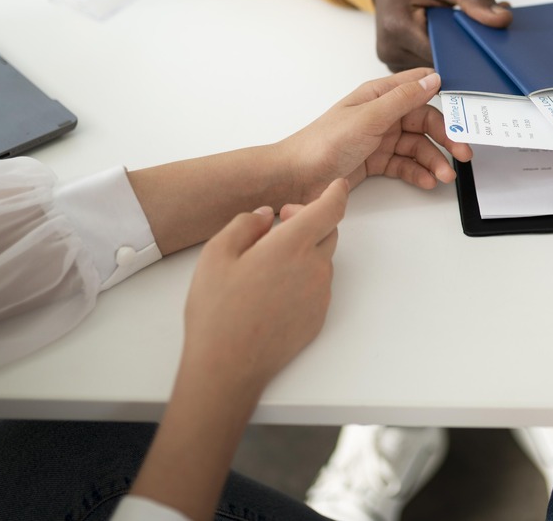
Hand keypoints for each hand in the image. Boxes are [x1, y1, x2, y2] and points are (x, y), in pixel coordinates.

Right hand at [179, 179, 348, 393]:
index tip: (336, 185)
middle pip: (328, 232)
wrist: (228, 367)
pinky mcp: (318, 318)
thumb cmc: (218, 311)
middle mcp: (315, 268)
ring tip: (267, 262)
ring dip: (305, 251)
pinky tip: (273, 290)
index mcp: (292, 246)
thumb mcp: (216, 254)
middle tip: (280, 223)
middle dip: (310, 220)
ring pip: (322, 260)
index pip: (330, 209)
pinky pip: (318, 286)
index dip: (336, 192)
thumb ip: (244, 224)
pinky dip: (304, 277)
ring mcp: (320, 295)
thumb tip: (264, 216)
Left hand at [281, 68, 473, 198]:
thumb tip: (433, 78)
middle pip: (424, 122)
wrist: (296, 178)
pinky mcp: (376, 162)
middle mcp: (382, 115)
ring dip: (434, 160)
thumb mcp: (369, 117)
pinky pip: (405, 164)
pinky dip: (418, 172)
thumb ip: (404, 99)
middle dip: (445, 138)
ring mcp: (379, 139)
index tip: (466, 115)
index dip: (445, 99)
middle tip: (463, 154)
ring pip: (417, 146)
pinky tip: (428, 181)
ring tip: (445, 176)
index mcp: (378, 95)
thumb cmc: (324, 142)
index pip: (420, 89)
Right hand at [371, 0, 510, 70]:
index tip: (489, 44)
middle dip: (465, 53)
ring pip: (435, 71)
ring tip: (463, 34)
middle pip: (440, 67)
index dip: (470, 51)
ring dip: (454, 56)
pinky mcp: (399, 65)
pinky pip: (427, 68)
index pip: (444, 54)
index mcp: (398, 26)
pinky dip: (443, 56)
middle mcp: (391, 50)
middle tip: (482, 36)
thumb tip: (502, 19)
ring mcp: (393, 61)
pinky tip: (451, 41)